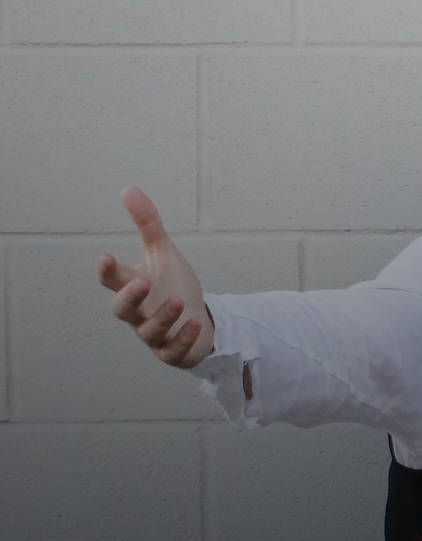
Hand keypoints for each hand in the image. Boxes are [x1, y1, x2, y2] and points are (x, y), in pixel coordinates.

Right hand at [98, 187, 214, 367]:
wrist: (198, 319)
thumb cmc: (173, 285)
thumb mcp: (163, 252)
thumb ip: (147, 224)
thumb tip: (127, 188)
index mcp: (133, 286)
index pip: (112, 279)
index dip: (107, 270)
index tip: (105, 257)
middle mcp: (138, 312)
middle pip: (121, 309)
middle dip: (128, 297)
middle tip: (141, 282)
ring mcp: (154, 334)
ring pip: (149, 331)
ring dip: (162, 317)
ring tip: (178, 301)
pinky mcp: (172, 352)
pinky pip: (173, 350)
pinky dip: (183, 338)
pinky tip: (194, 323)